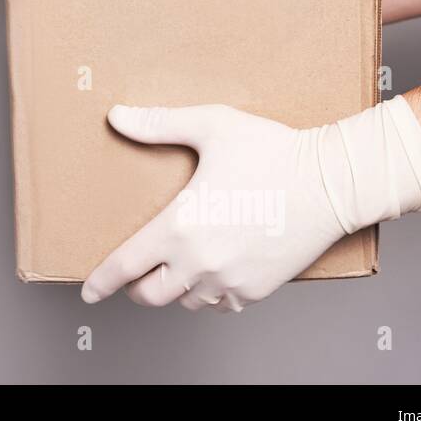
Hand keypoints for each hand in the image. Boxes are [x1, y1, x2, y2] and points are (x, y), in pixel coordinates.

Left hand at [81, 97, 420, 311]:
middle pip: (150, 295)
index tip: (88, 291)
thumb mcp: (211, 127)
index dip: (101, 282)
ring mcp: (230, 280)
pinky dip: (209, 295)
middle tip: (135, 272)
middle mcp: (200, 262)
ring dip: (174, 289)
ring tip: (175, 267)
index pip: (126, 266)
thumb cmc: (273, 151)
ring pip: (186, 302)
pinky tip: (212, 273)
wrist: (331, 182)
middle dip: (135, 287)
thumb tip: (117, 116)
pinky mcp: (257, 289)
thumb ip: (159, 124)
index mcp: (180, 227)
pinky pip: (221, 304)